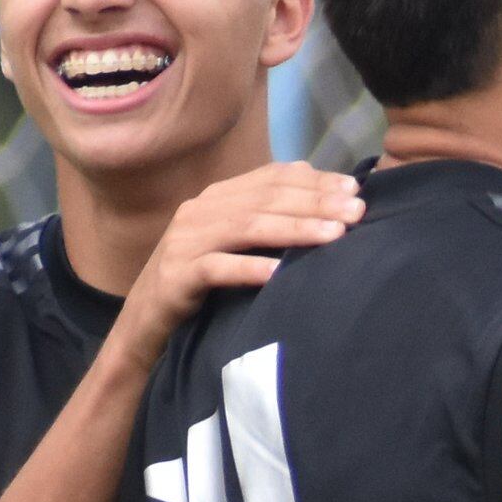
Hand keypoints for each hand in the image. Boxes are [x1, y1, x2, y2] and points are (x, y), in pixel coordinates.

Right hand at [125, 162, 366, 352]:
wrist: (144, 324)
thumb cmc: (200, 285)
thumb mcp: (233, 245)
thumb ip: (266, 219)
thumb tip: (320, 194)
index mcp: (217, 198)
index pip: (272, 178)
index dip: (315, 181)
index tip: (355, 190)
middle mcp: (200, 210)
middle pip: (265, 199)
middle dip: (315, 203)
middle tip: (356, 212)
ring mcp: (186, 241)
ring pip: (247, 227)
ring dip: (294, 229)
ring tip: (333, 236)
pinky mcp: (177, 276)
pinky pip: (218, 268)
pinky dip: (250, 269)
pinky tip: (280, 274)